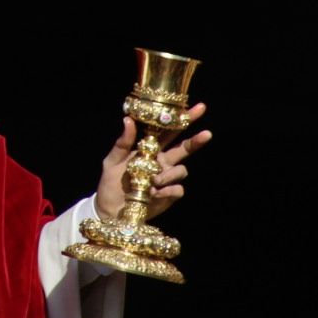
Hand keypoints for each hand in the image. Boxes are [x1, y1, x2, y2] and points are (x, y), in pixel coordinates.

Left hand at [95, 102, 211, 220]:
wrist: (110, 209)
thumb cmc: (111, 182)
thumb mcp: (112, 160)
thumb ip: (123, 142)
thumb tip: (128, 119)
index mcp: (149, 149)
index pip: (169, 131)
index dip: (183, 119)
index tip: (197, 108)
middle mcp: (161, 162)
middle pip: (184, 148)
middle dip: (196, 140)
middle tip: (207, 134)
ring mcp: (166, 178)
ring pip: (181, 170)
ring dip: (168, 175)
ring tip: (152, 182)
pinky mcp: (169, 195)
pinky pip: (178, 189)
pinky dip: (167, 190)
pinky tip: (154, 194)